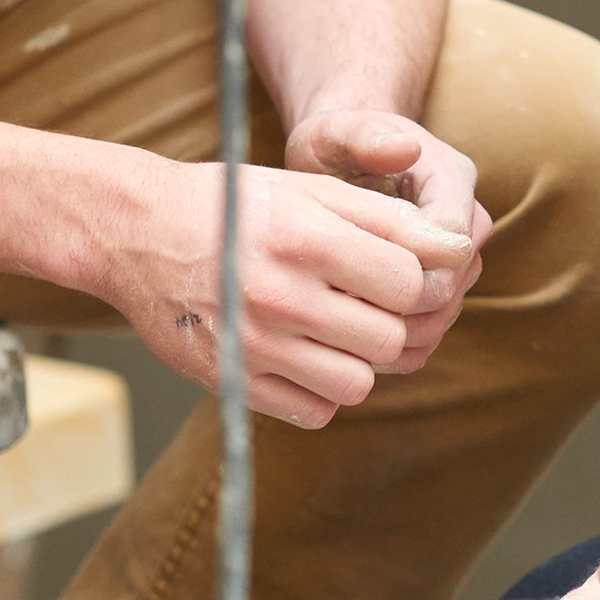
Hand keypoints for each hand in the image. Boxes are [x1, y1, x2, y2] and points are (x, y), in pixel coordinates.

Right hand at [105, 158, 477, 430]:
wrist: (139, 232)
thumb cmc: (237, 203)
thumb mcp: (310, 189)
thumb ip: (388, 219)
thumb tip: (460, 250)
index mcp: (306, 238)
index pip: (411, 282)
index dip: (420, 279)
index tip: (402, 271)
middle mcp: (280, 295)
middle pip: (390, 337)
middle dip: (392, 320)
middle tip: (369, 299)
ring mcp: (254, 345)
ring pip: (359, 383)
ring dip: (361, 358)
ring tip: (338, 326)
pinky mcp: (233, 381)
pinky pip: (316, 410)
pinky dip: (323, 389)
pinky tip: (306, 351)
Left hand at [285, 108, 490, 367]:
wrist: (342, 160)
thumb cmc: (335, 143)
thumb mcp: (337, 131)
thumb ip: (366, 135)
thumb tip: (406, 147)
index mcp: (452, 179)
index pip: (454, 243)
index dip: (411, 273)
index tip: (351, 284)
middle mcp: (466, 220)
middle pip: (453, 284)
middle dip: (401, 308)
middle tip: (341, 318)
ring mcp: (457, 257)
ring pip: (445, 312)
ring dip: (400, 332)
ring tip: (342, 335)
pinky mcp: (440, 283)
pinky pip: (432, 327)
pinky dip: (399, 345)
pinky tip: (354, 347)